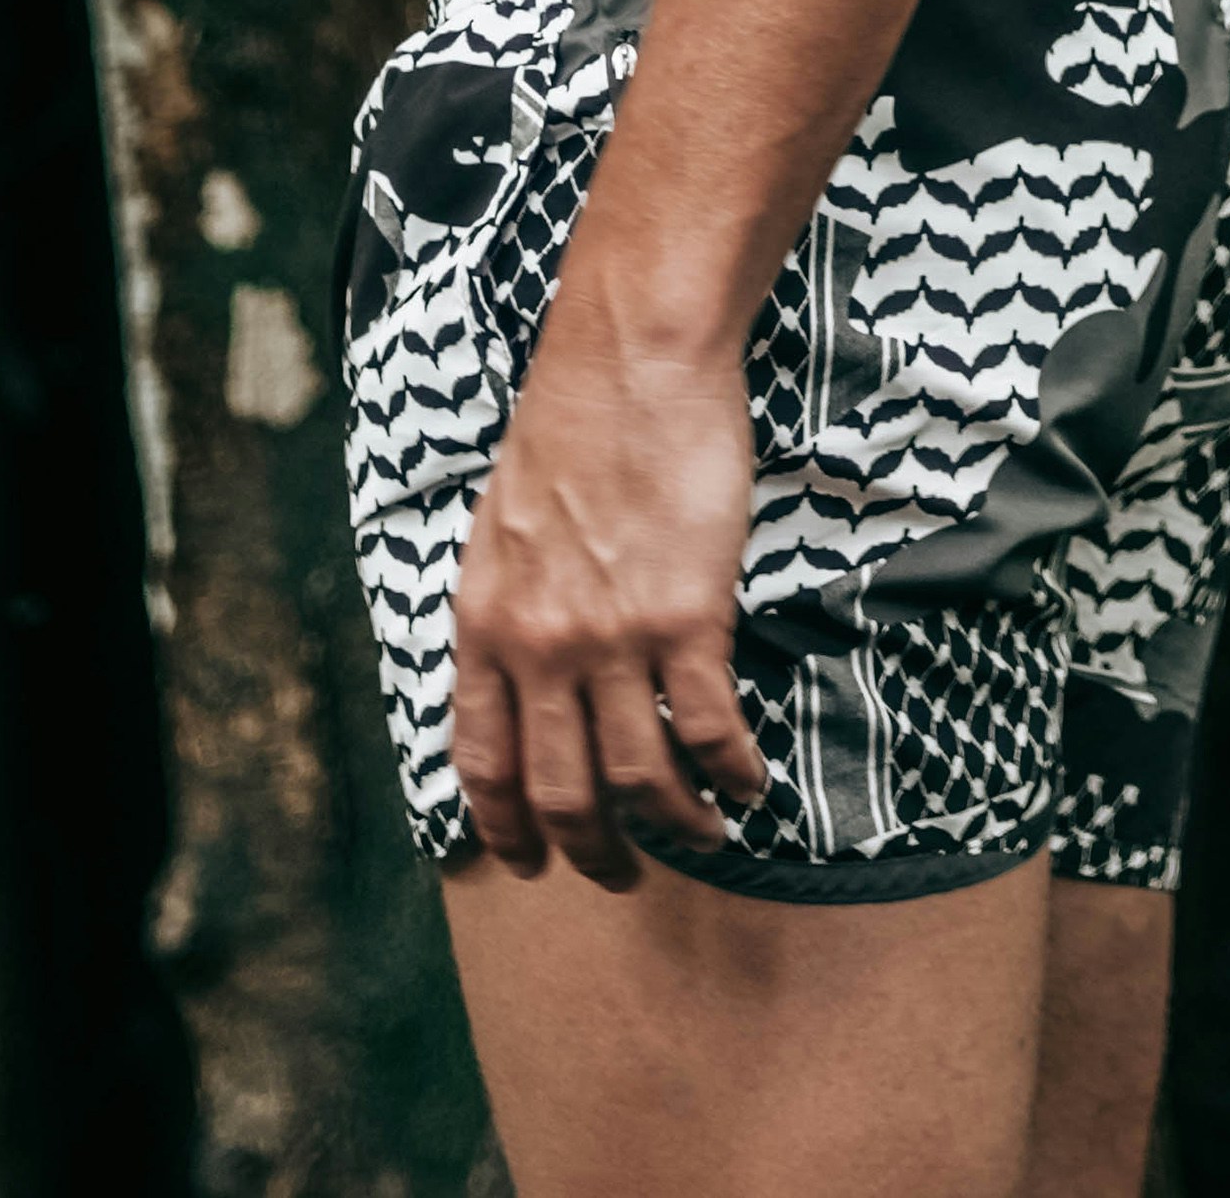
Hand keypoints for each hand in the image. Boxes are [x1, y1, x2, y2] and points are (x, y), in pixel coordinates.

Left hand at [449, 301, 775, 879]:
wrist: (629, 356)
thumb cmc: (572, 425)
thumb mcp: (501, 527)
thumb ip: (506, 608)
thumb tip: (518, 671)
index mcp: (484, 624)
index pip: (482, 763)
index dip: (505, 829)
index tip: (530, 861)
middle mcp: (539, 647)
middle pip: (561, 794)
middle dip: (595, 853)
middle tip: (624, 872)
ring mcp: (612, 638)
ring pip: (639, 781)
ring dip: (677, 826)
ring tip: (704, 832)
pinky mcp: (686, 618)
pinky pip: (708, 731)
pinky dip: (731, 774)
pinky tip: (746, 781)